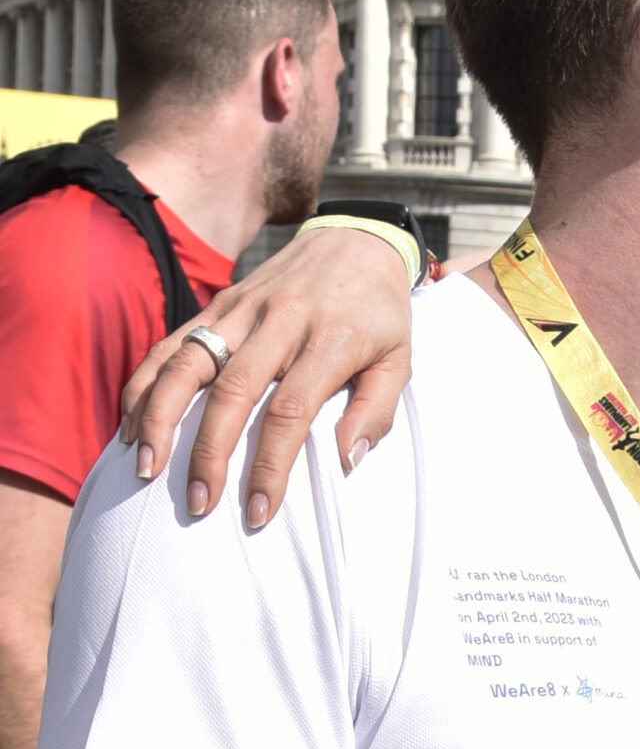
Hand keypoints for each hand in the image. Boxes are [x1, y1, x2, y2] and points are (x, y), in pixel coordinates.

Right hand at [119, 230, 414, 527]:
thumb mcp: (399, 360)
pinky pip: (173, 341)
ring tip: (146, 466)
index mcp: (328, 340)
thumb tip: (346, 462)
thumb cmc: (380, 313)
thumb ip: (376, 411)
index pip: (289, 412)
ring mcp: (244, 309)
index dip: (270, 465)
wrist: (357, 237)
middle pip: (232, 392)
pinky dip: (147, 380)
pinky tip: (132, 421)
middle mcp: (280, 322)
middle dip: (209, 453)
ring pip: (189, 362)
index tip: (259, 511)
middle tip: (198, 503)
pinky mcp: (221, 302)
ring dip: (161, 417)